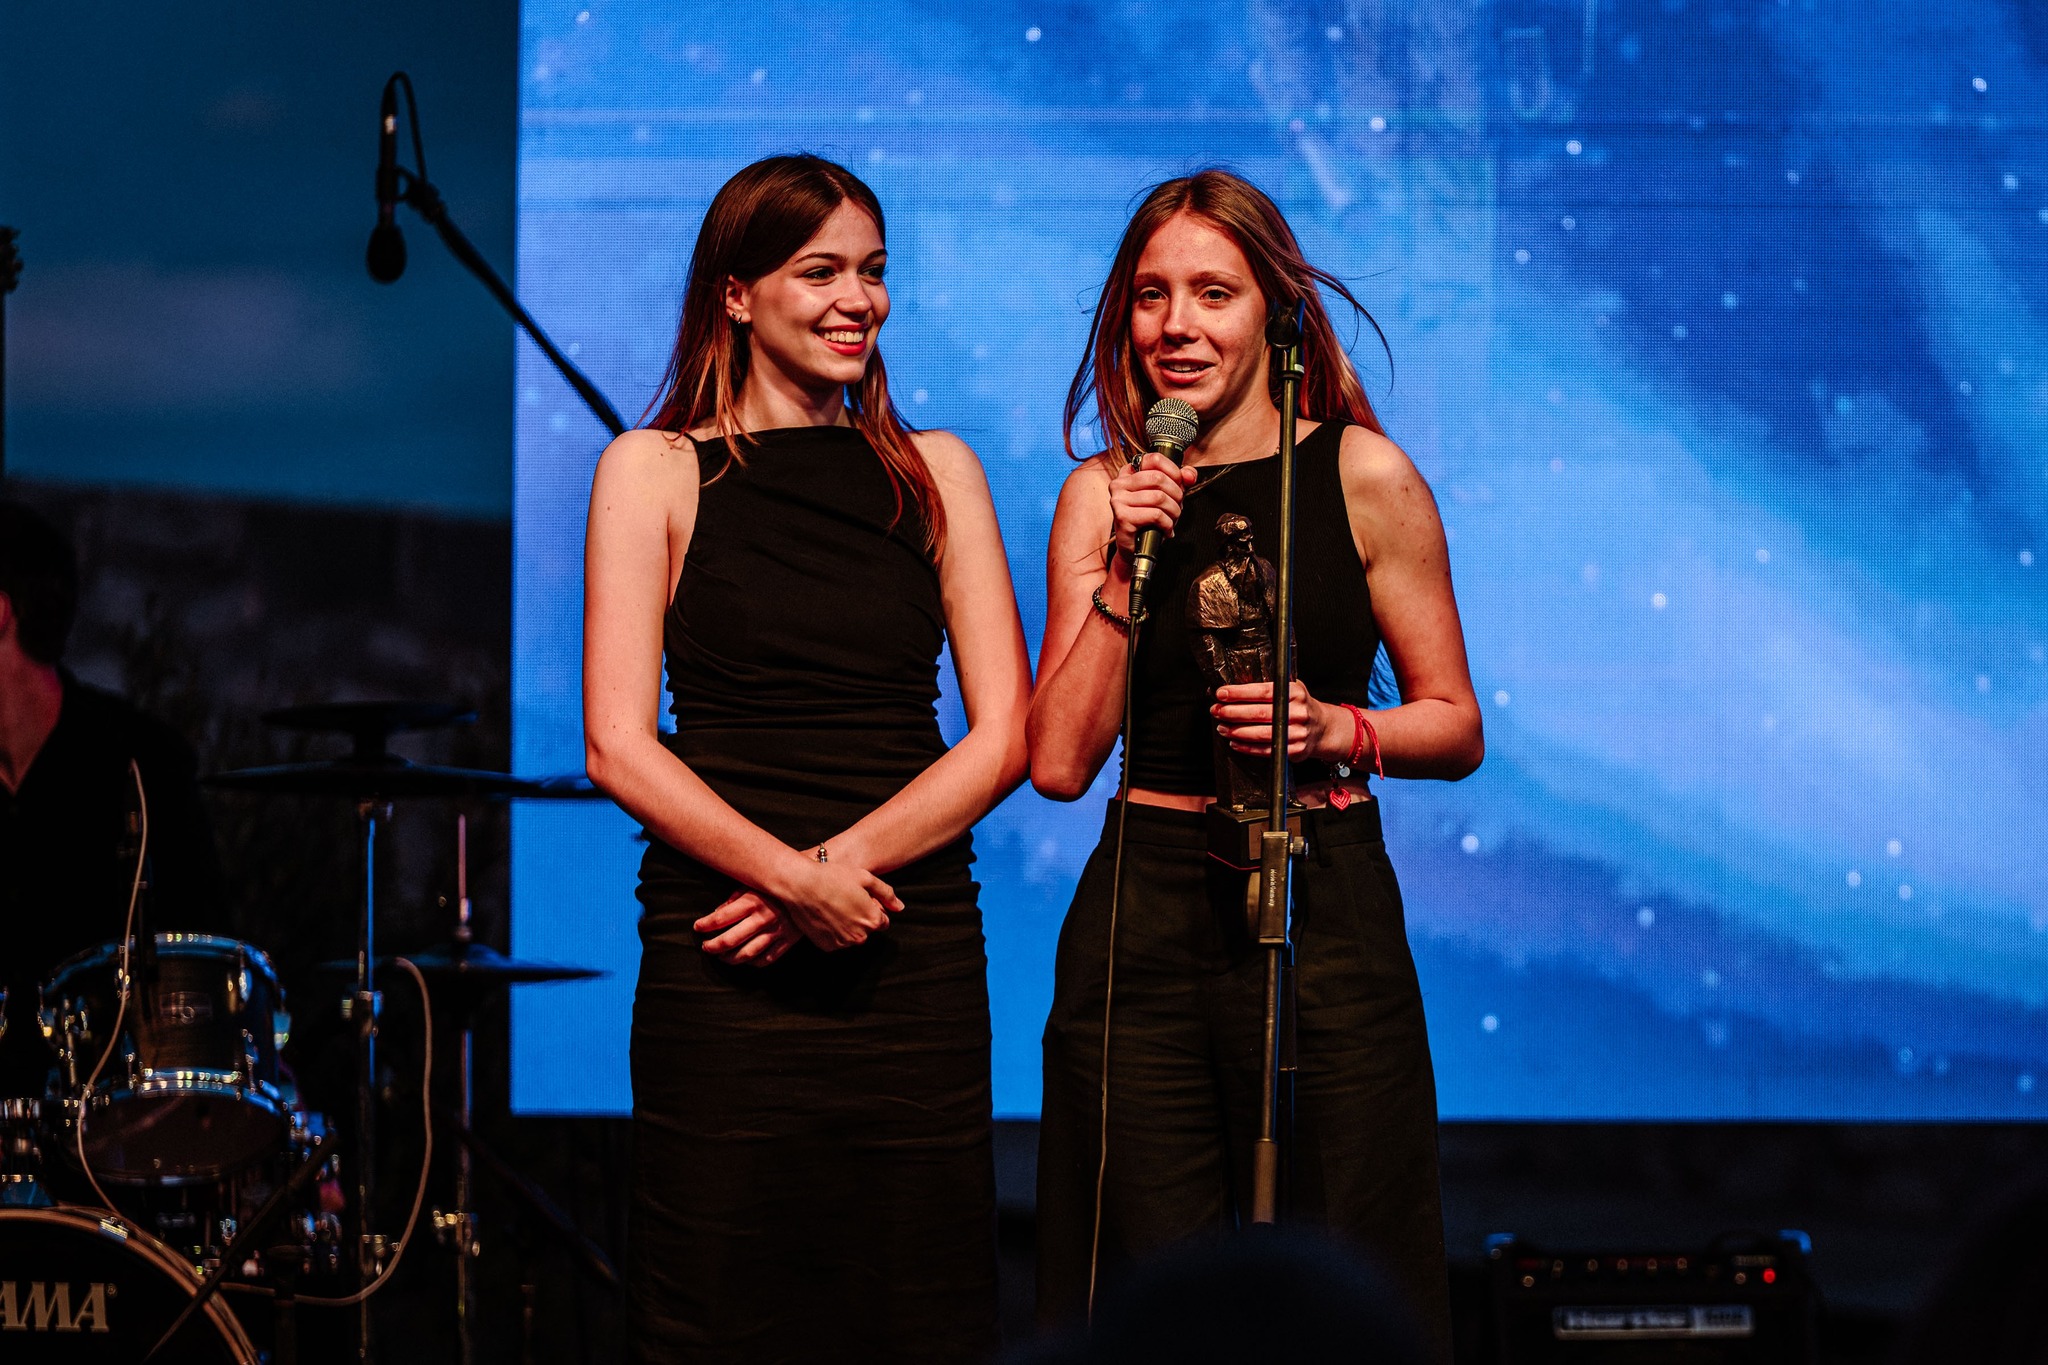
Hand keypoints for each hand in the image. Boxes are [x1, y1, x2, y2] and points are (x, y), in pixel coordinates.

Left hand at [694, 890, 802, 966]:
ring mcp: (776, 932)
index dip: (705, 925)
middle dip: (713, 946)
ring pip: (747, 954)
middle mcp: (762, 918)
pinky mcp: (788, 941)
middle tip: (706, 947)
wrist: (811, 887)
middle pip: (730, 940)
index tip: (698, 927)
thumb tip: (717, 913)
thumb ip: (735, 898)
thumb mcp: (754, 884)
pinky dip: (754, 963)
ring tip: (721, 957)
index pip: (720, 918)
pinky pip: (767, 959)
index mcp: (752, 901)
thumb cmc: (777, 884)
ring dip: (730, 959)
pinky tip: (746, 960)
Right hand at [773, 853, 903, 951]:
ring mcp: (842, 943)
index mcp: (872, 920)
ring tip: (834, 905)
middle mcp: (859, 936)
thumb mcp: (865, 878)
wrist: (801, 885)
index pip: (882, 920)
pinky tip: (826, 915)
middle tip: (845, 899)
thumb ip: (886, 894)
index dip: (872, 908)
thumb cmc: (833, 877)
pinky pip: (836, 940)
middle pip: (867, 929)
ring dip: (848, 925)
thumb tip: (900, 907)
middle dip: (861, 917)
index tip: (860, 898)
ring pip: (852, 936)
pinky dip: (834, 931)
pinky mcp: (826, 946)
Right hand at [1108, 451, 1198, 555]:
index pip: (1153, 459)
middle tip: (1177, 507)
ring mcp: (1118, 500)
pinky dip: (1167, 524)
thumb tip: (1189, 475)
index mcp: (1128, 474)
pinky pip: (1155, 514)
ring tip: (1172, 520)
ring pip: (1158, 497)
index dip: (1173, 470)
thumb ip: (1179, 481)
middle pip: (1158, 478)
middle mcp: (1119, 484)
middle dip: (1176, 494)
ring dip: (1173, 511)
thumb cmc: (1149, 519)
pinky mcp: (1122, 517)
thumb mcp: (1166, 495)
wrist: (1134, 547)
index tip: (1180, 484)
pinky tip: (1166, 529)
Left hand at [1211, 680, 1335, 759]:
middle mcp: (1298, 712)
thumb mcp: (1291, 689)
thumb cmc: (1300, 706)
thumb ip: (1270, 688)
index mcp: (1295, 693)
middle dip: (1232, 712)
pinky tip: (1235, 742)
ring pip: (1260, 733)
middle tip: (1216, 710)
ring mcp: (1298, 732)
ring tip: (1222, 727)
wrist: (1323, 728)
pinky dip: (1247, 747)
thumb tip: (1234, 689)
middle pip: (1258, 713)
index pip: (1262, 691)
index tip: (1221, 693)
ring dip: (1237, 731)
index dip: (1239, 693)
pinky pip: (1266, 750)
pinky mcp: (1295, 750)